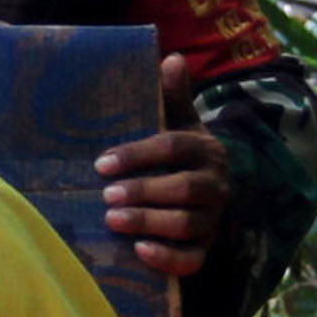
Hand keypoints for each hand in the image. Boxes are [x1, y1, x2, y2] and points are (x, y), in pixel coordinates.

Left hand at [96, 54, 230, 281]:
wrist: (205, 199)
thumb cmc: (180, 157)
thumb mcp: (179, 124)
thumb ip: (172, 96)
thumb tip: (171, 57)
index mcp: (206, 149)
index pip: (175, 148)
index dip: (138, 155)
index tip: (101, 164)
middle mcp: (215, 184)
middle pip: (185, 189)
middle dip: (144, 191)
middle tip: (105, 195)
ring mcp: (212, 219)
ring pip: (188, 224)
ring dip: (149, 222)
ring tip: (112, 220)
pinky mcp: (204, 248)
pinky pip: (192, 259)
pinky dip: (167, 258)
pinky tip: (139, 251)